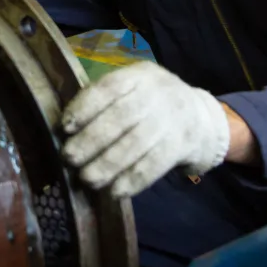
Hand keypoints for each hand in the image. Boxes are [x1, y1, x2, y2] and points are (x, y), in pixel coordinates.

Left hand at [60, 61, 231, 198]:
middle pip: (121, 117)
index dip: (85, 107)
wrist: (201, 116)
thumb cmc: (153, 103)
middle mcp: (157, 93)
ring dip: (108, 164)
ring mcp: (172, 119)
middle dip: (91, 140)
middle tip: (70, 157)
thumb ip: (106, 101)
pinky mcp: (181, 145)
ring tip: (88, 178)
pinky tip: (115, 191)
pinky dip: (133, 180)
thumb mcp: (135, 87)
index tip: (65, 127)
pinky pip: (154, 164)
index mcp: (139, 75)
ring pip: (136, 143)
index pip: (109, 87)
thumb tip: (68, 127)